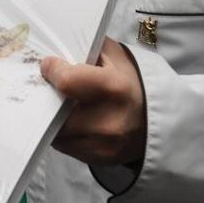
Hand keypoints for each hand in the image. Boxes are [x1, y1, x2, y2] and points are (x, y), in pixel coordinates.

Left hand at [41, 37, 146, 165]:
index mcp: (114, 88)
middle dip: (48, 96)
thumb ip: (87, 48)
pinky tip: (71, 119)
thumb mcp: (116, 57)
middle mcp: (107, 120)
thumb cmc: (132, 83)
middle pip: (55, 109)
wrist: (156, 121)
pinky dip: (63, 131)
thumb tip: (56, 43)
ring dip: (52, 116)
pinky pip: (64, 145)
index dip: (53, 70)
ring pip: (56, 130)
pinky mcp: (97, 159)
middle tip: (48, 86)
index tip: (50, 66)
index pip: (67, 81)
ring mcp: (101, 144)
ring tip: (59, 103)